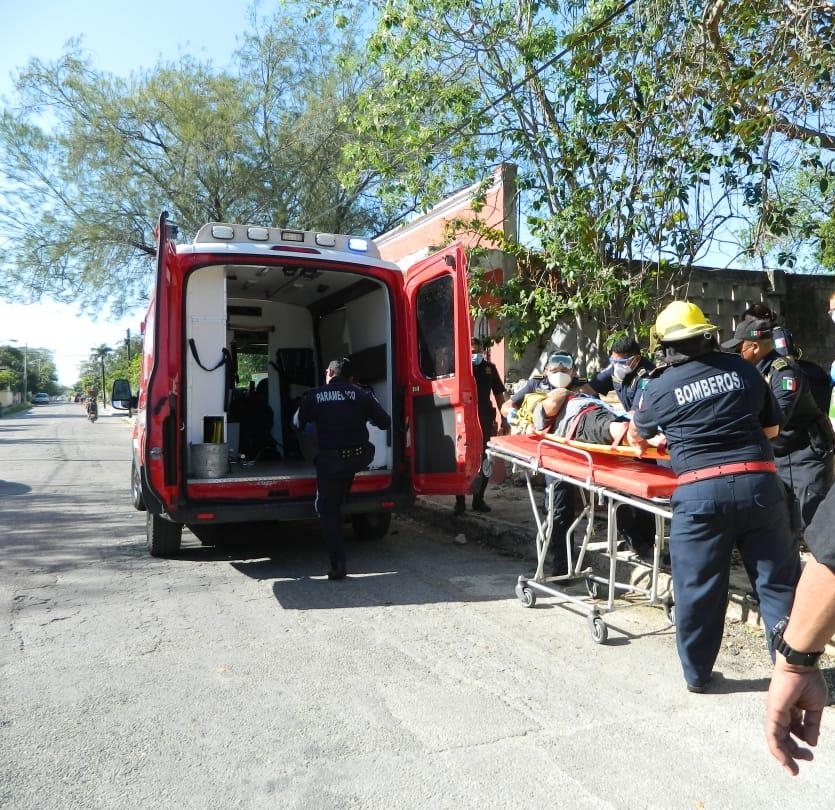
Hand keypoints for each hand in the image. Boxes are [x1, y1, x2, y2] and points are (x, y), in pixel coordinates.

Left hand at [765, 659, 827, 775]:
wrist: (801, 666)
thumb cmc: (808, 681)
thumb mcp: (815, 708)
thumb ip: (812, 725)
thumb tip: (811, 743)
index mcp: (791, 711)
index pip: (792, 732)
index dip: (800, 745)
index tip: (810, 755)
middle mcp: (780, 713)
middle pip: (783, 738)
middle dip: (792, 754)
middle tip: (800, 767)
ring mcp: (775, 713)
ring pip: (775, 740)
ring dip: (783, 756)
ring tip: (793, 769)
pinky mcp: (773, 712)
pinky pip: (771, 733)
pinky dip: (776, 747)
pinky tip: (783, 759)